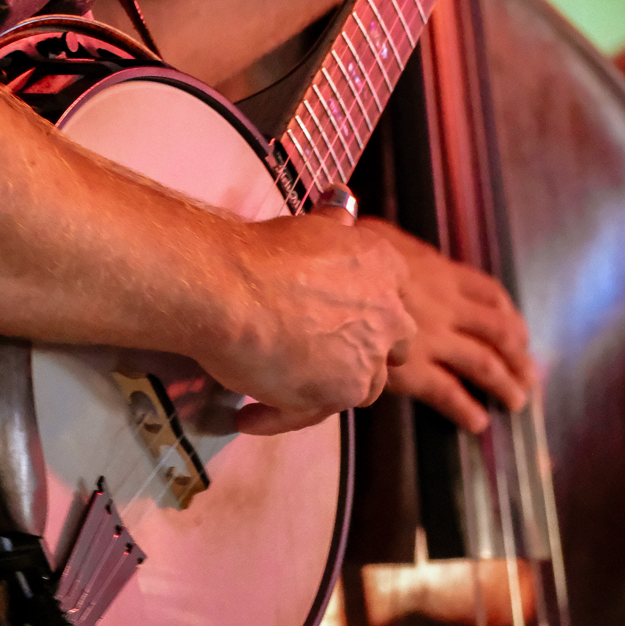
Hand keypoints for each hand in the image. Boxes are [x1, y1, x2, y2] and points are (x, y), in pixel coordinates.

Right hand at [214, 206, 415, 436]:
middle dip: (362, 352)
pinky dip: (278, 415)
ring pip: (362, 386)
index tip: (336, 313)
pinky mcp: (339, 394)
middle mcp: (388, 314)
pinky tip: (247, 414)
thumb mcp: (312, 227)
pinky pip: (311, 414)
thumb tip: (342, 210)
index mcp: (386, 267)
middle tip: (316, 352)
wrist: (232, 287)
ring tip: (280, 384)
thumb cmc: (264, 251)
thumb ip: (336, 228)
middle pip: (390, 346)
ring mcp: (367, 359)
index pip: (392, 297)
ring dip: (328, 388)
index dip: (367, 309)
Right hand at [362, 220, 535, 433]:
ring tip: (517, 401)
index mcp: (440, 270)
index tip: (519, 330)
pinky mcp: (413, 371)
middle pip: (497, 331)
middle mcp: (447, 305)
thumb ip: (393, 243)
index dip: (508, 313)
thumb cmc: (345, 253)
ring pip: (483, 364)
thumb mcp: (372, 234)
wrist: (331, 287)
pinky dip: (465, 409)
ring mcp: (433, 340)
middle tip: (529, 373)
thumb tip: (384, 241)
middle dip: (517, 354)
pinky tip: (477, 423)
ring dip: (505, 384)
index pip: (488, 291)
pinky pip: (448, 393)